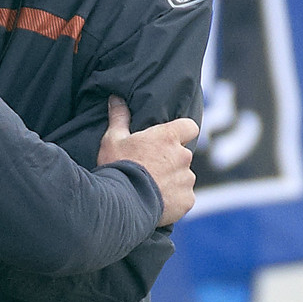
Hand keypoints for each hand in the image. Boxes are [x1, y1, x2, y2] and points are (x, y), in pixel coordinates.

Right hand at [97, 95, 197, 223]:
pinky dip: (174, 200)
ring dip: (173, 181)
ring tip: (151, 189)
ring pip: (184, 177)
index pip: (189, 127)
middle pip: (182, 155)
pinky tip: (157, 203)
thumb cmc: (118, 167)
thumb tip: (115, 98)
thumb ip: (119, 118)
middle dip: (171, 161)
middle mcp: (182, 155)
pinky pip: (184, 197)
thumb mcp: (113, 140)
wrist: (122, 203)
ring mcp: (187, 179)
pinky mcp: (187, 200)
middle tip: (151, 169)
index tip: (169, 140)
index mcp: (168, 137)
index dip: (182, 132)